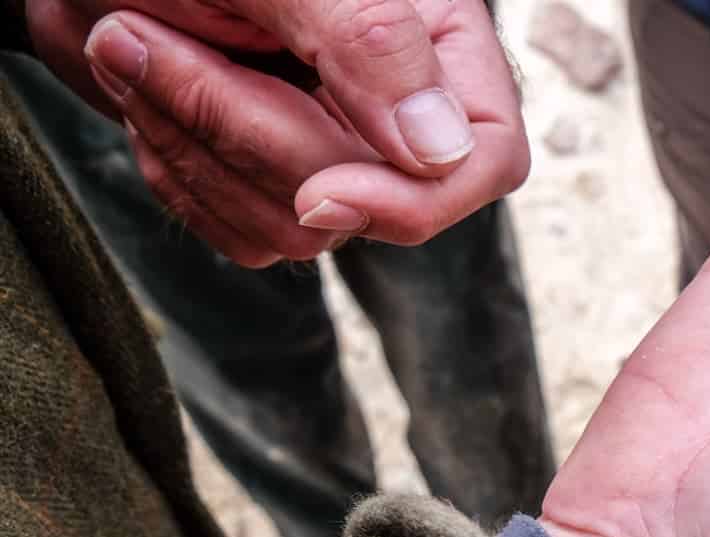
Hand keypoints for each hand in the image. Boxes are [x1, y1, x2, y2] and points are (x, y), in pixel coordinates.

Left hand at [25, 0, 527, 264]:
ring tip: (129, 40)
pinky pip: (243, 236)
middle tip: (137, 35)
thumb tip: (442, 151)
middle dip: (245, 131)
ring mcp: (340, 160)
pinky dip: (176, 169)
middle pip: (373, 205)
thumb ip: (370, 42)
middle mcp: (398, 111)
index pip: (487, 157)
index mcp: (436, 43)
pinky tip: (145, 89)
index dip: (419, 199)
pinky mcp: (273, 195)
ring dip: (190, 141)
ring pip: (298, 231)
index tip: (320, 195)